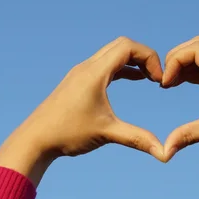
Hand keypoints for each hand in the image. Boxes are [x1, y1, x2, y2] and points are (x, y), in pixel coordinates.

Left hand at [0, 37, 164, 184]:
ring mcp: (80, 73)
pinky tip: (133, 79)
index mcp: (94, 73)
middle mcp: (87, 67)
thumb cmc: (67, 134)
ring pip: (112, 54)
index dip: (149, 57)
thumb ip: (138, 139)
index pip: (128, 47)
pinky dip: (121, 68)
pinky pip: (104, 65)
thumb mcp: (107, 133)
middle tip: (157, 77)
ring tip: (149, 78)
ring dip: (132, 61)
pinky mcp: (77, 82)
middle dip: (143, 56)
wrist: (34, 140)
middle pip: (121, 45)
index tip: (158, 80)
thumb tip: (165, 153)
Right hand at [161, 36, 198, 162]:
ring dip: (184, 65)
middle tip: (165, 80)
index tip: (165, 84)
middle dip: (177, 58)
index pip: (195, 49)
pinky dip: (193, 73)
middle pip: (198, 45)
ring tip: (169, 84)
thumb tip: (164, 151)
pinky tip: (182, 85)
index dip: (175, 61)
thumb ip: (189, 135)